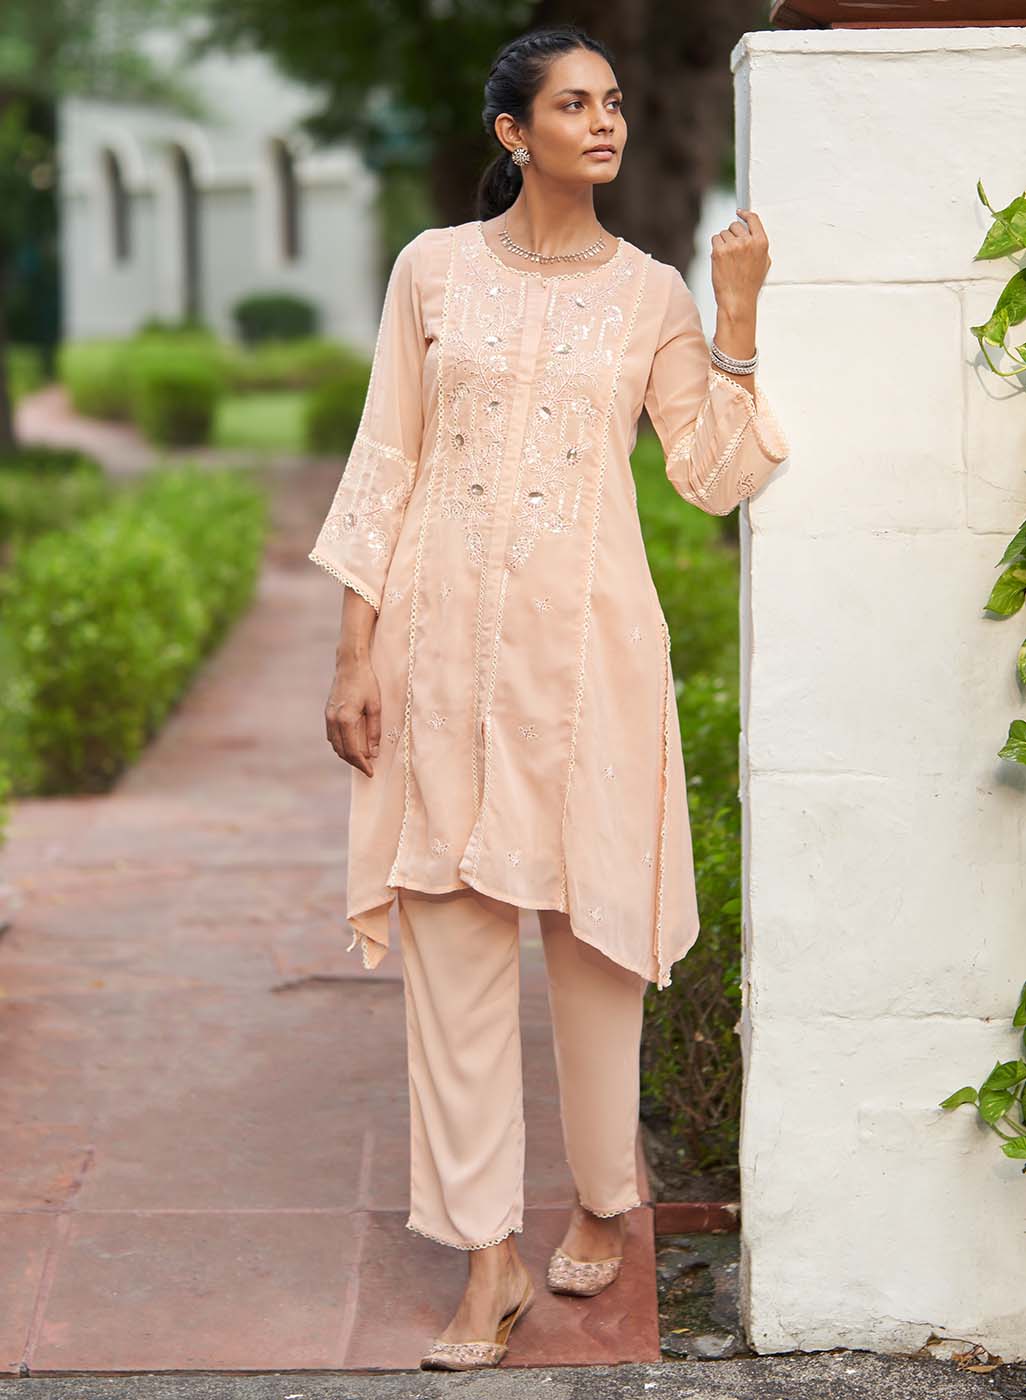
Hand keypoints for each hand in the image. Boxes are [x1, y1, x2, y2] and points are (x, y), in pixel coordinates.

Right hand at [325, 660, 381, 776]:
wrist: (350, 664)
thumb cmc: (367, 682)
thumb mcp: (376, 707)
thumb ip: (374, 731)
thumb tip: (374, 752)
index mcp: (346, 719)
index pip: (352, 751)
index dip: (362, 764)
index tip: (371, 772)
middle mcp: (333, 719)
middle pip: (341, 750)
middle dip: (354, 762)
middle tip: (367, 768)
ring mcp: (328, 716)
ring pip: (335, 744)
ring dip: (346, 753)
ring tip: (361, 758)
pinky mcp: (328, 712)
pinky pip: (332, 735)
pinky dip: (341, 743)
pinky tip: (351, 744)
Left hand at [711, 208, 770, 319]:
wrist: (737, 300)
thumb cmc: (749, 284)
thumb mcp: (764, 263)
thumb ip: (759, 245)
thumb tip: (752, 230)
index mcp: (761, 243)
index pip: (753, 219)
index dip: (745, 214)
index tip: (740, 212)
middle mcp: (748, 242)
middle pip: (735, 225)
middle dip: (732, 234)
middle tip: (732, 250)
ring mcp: (733, 246)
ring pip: (724, 233)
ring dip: (723, 243)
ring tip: (728, 259)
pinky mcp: (719, 251)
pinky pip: (715, 239)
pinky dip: (715, 247)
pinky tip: (720, 260)